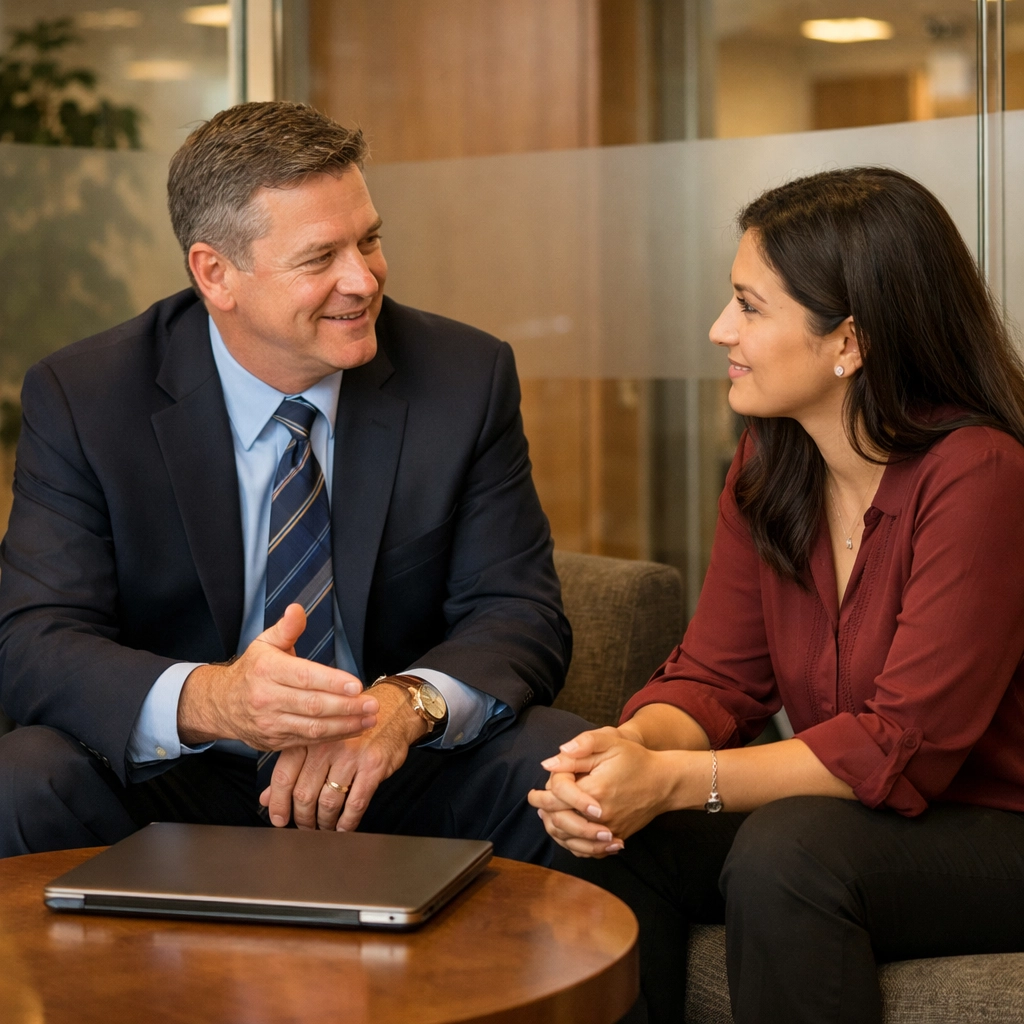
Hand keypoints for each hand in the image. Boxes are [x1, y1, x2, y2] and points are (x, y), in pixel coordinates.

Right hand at [177, 604, 378, 748]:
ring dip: (345, 725)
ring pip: (313, 728)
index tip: (357, 685)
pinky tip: (354, 729)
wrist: (222, 704)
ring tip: (370, 718)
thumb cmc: (252, 669)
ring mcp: (270, 723)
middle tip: (372, 704)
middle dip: (346, 707)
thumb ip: (286, 628)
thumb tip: (297, 609)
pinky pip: (308, 741)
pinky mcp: (275, 741)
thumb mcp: (265, 643)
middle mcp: (267, 698)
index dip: (332, 682)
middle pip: (313, 705)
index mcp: (267, 670)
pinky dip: (334, 737)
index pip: (305, 677)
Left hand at [259, 681, 428, 828]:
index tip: (278, 819)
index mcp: (309, 737)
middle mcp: (326, 745)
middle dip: (303, 818)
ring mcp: (350, 755)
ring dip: (325, 822)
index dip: (278, 803)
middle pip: (304, 793)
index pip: (284, 775)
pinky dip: (348, 821)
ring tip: (325, 827)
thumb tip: (267, 799)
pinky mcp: (372, 765)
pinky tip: (345, 826)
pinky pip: (355, 803)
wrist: (394, 710)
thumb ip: (292, 768)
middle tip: (305, 826)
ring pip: (328, 801)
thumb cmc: (353, 727)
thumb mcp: (319, 740)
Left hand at [528, 726, 674, 857]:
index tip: (532, 793)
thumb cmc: (636, 760)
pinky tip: (567, 833)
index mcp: (595, 790)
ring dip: (555, 830)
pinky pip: (589, 850)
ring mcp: (610, 830)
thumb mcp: (610, 742)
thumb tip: (550, 762)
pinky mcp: (617, 838)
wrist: (664, 782)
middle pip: (560, 822)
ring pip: (572, 840)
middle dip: (544, 813)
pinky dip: (574, 845)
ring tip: (548, 817)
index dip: (540, 796)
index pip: (556, 798)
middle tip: (537, 804)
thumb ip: (580, 747)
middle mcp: (601, 815)